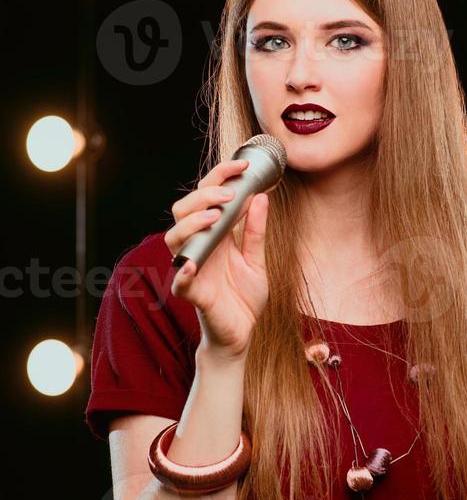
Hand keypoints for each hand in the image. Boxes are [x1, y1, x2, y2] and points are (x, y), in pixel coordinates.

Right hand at [164, 157, 269, 358]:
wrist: (242, 334)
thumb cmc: (243, 297)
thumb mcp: (256, 259)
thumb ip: (256, 231)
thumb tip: (260, 196)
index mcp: (214, 235)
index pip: (206, 197)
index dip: (220, 177)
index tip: (242, 166)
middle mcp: (198, 247)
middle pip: (183, 210)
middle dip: (204, 196)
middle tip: (229, 194)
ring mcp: (191, 268)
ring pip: (174, 238)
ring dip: (192, 223)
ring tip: (215, 217)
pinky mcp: (191, 293)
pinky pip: (179, 280)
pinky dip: (184, 270)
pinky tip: (194, 264)